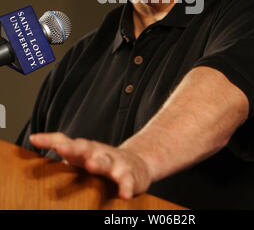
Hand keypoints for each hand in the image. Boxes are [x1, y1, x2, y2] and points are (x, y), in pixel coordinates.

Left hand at [29, 132, 151, 199]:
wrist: (138, 163)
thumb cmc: (103, 162)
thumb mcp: (83, 157)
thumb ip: (64, 156)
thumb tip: (34, 160)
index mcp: (84, 150)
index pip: (65, 141)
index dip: (49, 139)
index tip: (33, 139)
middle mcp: (98, 152)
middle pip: (85, 148)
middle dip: (73, 148)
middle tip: (61, 149)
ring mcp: (114, 162)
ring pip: (106, 162)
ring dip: (99, 163)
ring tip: (92, 166)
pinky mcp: (130, 175)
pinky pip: (128, 181)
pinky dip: (126, 187)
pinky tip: (124, 194)